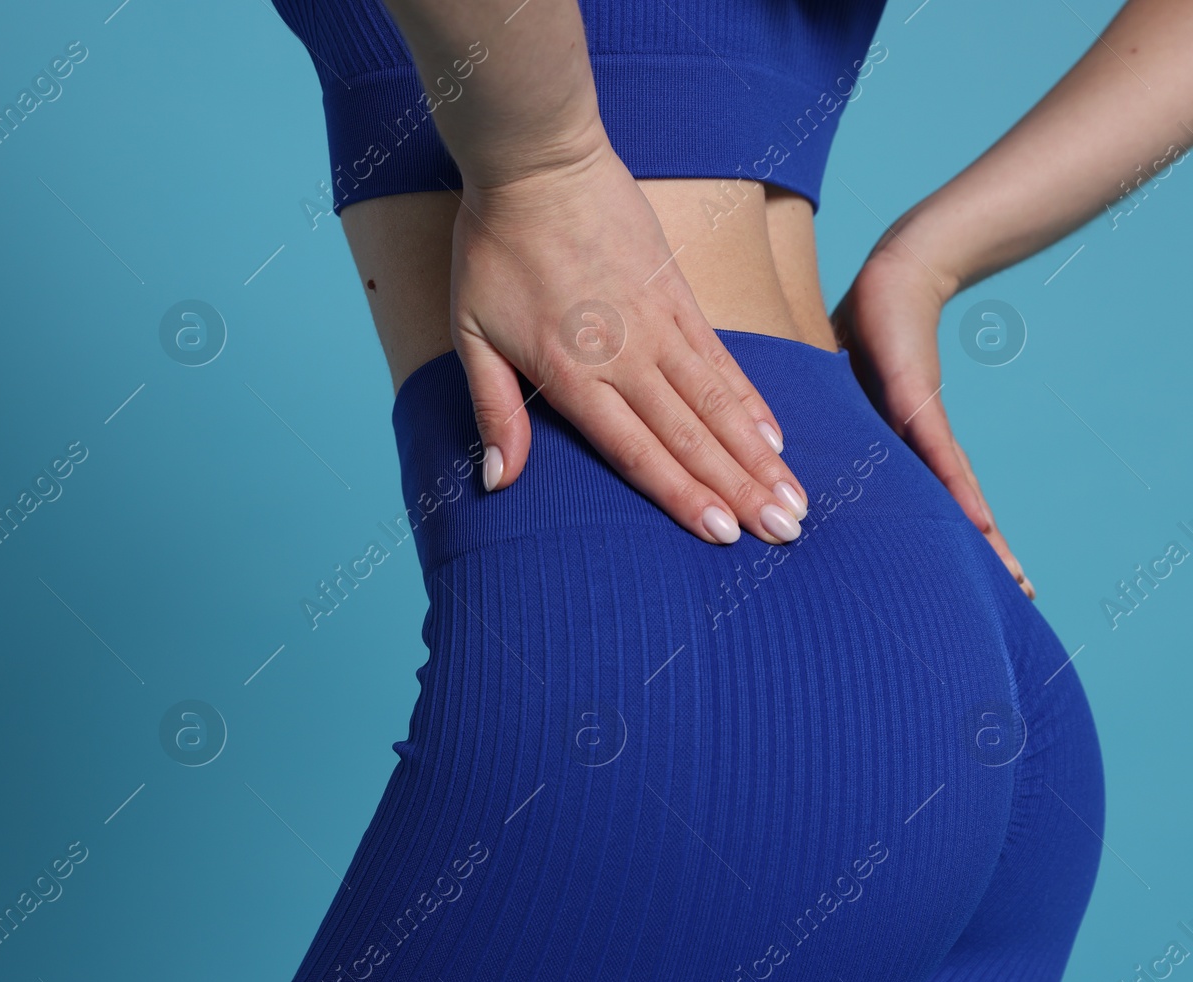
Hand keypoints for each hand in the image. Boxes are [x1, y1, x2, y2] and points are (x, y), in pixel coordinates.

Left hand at [450, 140, 809, 544]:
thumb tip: (497, 481)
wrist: (539, 162)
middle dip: (742, 490)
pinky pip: (723, 359)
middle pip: (693, 436)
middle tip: (785, 533)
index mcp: (575, 375)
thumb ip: (493, 410)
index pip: (638, 452)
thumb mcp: (470, 334)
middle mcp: (628, 357)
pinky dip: (751, 401)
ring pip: (720, 403)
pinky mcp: (679, 294)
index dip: (683, 496)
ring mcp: (661, 324)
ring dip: (760, 456)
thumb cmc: (495, 250)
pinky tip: (773, 435)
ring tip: (795, 498)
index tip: (723, 535)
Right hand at [831, 241, 1035, 598]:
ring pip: (956, 490)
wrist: (894, 274)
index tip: (973, 585)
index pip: (927, 503)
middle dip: (984, 554)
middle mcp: (917, 442)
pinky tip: (979, 524)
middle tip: (1019, 596)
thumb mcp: (835, 401)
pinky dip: (957, 489)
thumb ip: (821, 437)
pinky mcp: (917, 398)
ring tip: (1011, 577)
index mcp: (897, 449)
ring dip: (982, 535)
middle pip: (953, 507)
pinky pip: (938, 453)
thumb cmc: (863, 332)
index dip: (948, 544)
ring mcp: (921, 422)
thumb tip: (777, 466)